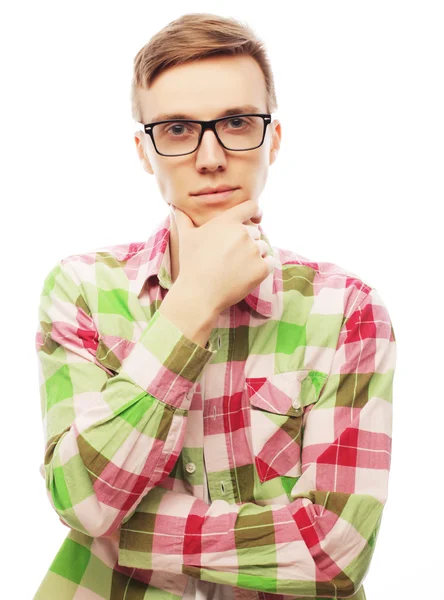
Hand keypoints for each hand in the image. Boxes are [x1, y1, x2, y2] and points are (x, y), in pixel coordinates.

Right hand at [170, 200, 274, 314]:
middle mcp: (243, 233)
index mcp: (228, 222)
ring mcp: (254, 251)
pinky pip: (270, 262)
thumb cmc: (192, 264)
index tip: (257, 219)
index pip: (251, 207)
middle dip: (248, 241)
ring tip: (237, 267)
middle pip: (256, 232)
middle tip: (233, 257)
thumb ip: (183, 219)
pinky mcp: (262, 268)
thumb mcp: (186, 238)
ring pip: (263, 247)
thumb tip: (176, 207)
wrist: (199, 294)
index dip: (256, 212)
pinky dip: (263, 267)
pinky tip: (248, 274)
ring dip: (255, 255)